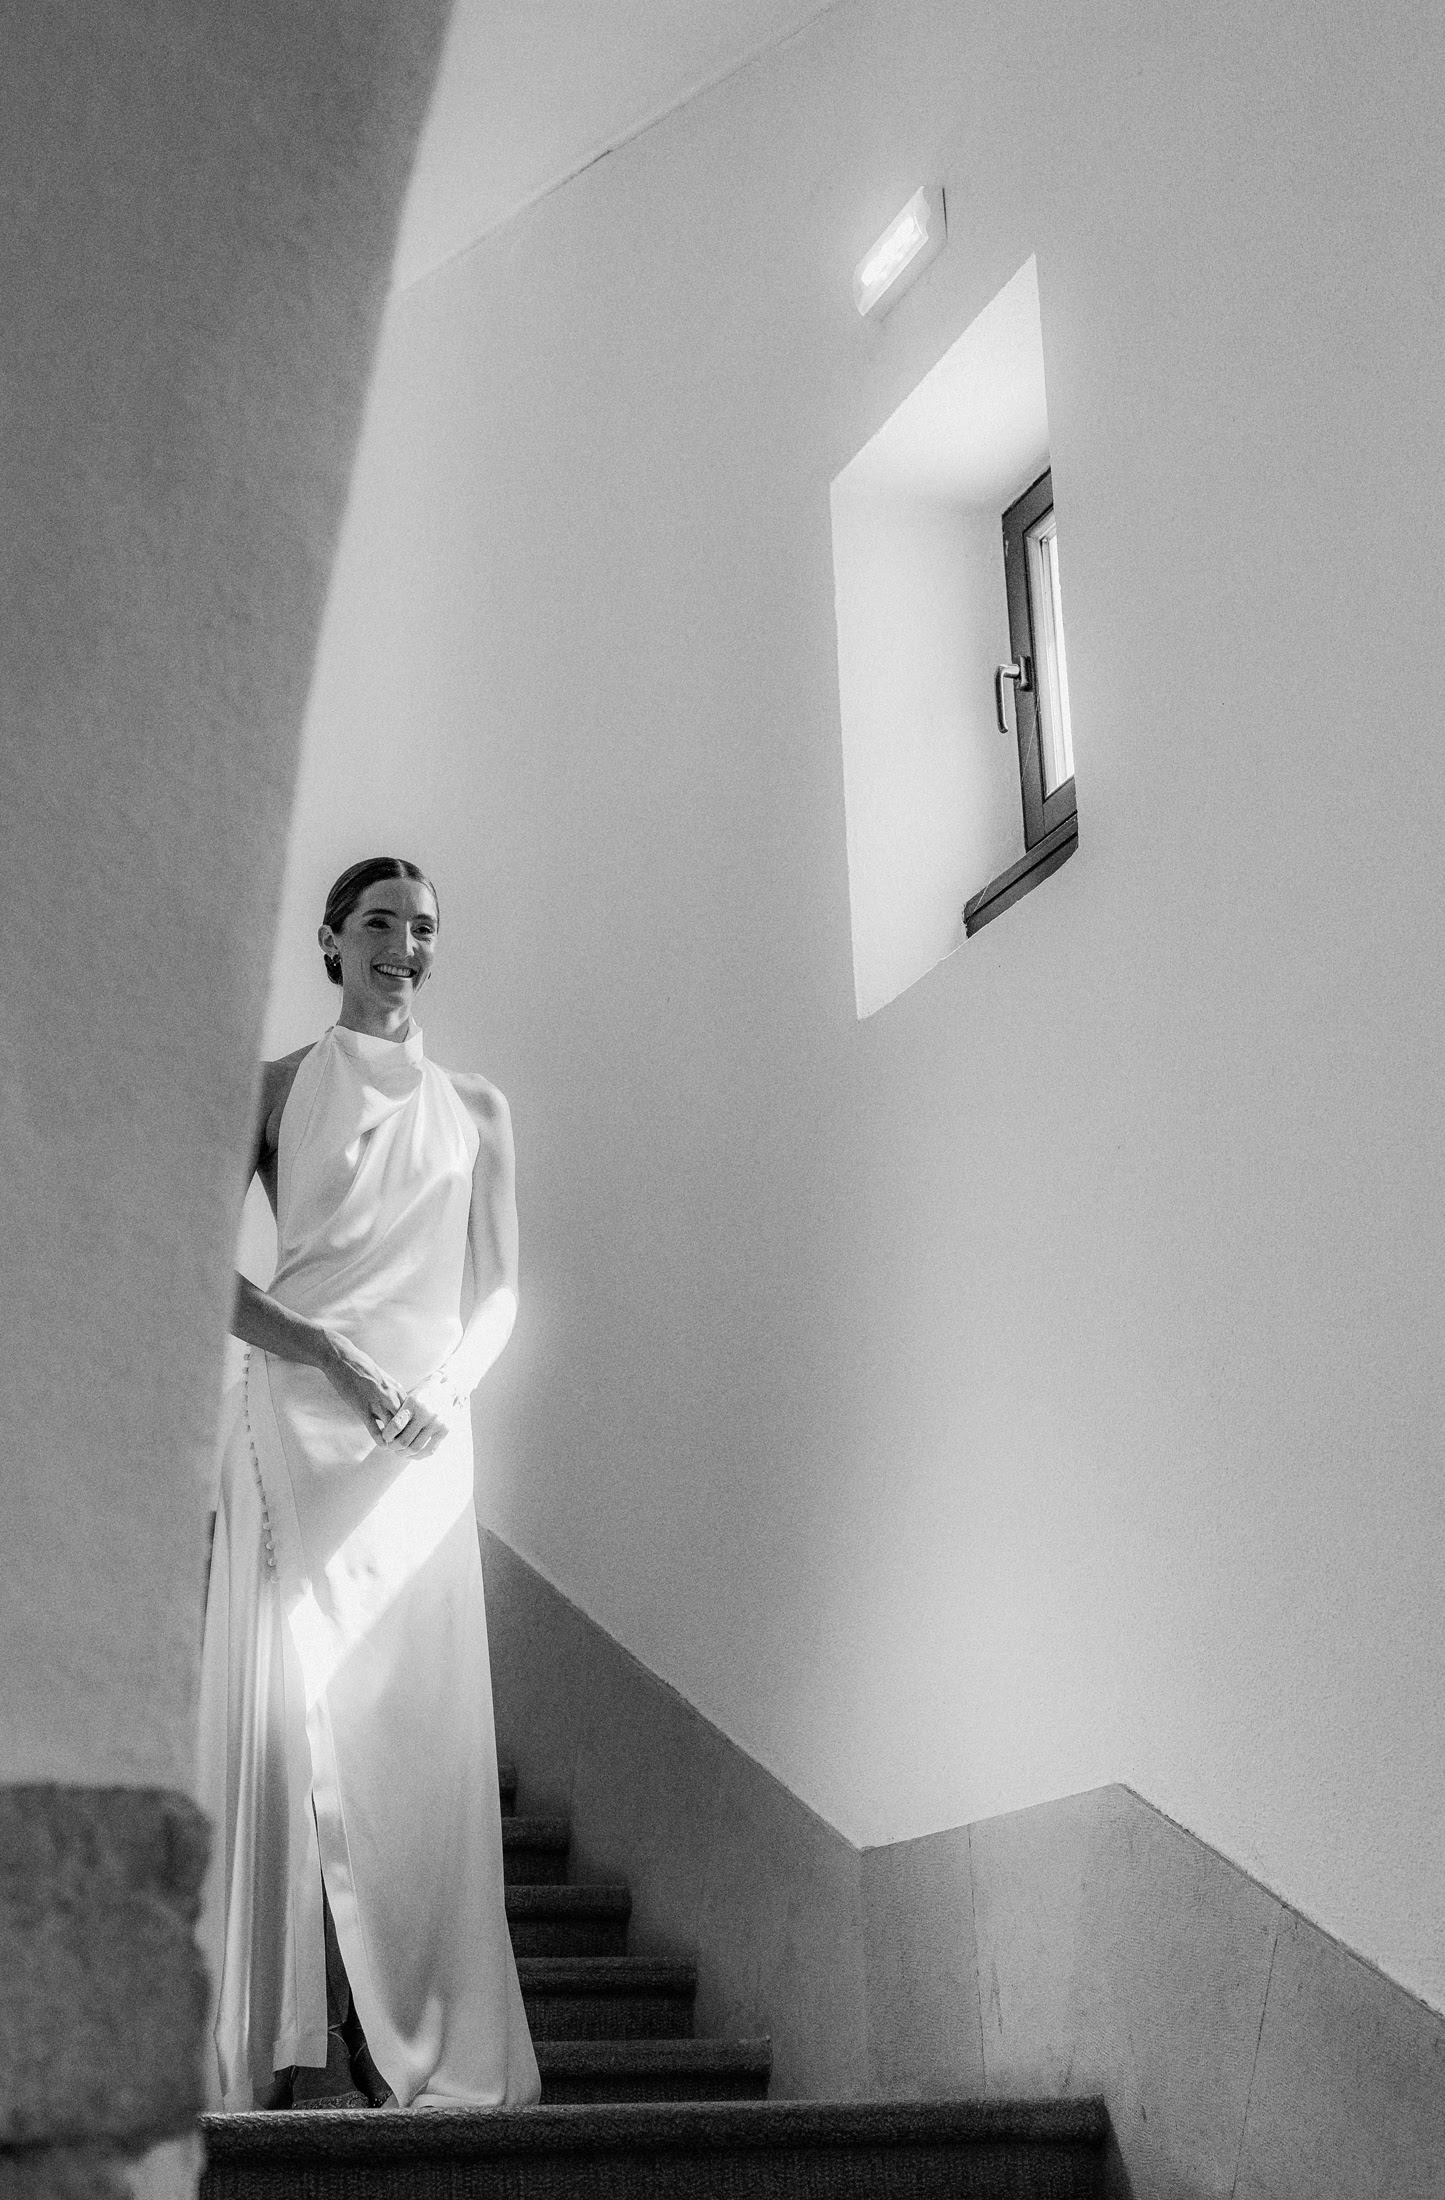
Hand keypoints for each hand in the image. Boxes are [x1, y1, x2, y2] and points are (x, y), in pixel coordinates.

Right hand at [317, 1329, 404, 1444]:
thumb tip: (398, 1405)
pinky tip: (382, 1445)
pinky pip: (374, 1429)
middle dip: (408, 1434)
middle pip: (407, 1421)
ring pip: (393, 1427)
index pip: (413, 1411)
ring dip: (395, 1439)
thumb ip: (393, 1392)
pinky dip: (380, 1439)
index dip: (414, 1424)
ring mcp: (377, 1402)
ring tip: (396, 1447)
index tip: (414, 1433)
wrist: (344, 1360)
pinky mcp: (363, 1408)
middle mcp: (391, 1396)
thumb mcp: (385, 1378)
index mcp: (398, 1389)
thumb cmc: (364, 1369)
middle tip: (407, 1444)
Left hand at [378, 1370, 465, 1459]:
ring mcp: (437, 1423)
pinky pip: (429, 1450)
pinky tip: (411, 1454)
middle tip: (390, 1446)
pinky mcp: (445, 1431)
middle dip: (393, 1446)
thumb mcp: (411, 1393)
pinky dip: (417, 1456)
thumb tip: (381, 1426)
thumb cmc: (424, 1393)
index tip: (385, 1437)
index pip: (396, 1425)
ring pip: (415, 1448)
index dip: (387, 1435)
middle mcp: (426, 1413)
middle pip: (404, 1440)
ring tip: (399, 1451)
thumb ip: (397, 1408)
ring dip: (404, 1453)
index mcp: (414, 1402)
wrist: (451, 1390)